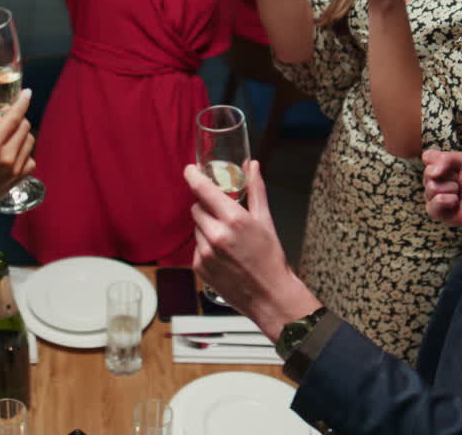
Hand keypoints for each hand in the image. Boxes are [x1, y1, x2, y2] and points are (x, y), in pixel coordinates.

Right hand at [0, 89, 35, 218]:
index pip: (14, 117)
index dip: (22, 102)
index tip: (27, 93)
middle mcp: (6, 155)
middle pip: (24, 126)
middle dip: (18, 120)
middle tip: (8, 121)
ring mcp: (15, 168)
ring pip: (30, 140)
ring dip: (22, 135)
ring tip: (8, 140)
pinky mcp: (20, 177)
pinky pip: (30, 156)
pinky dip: (24, 152)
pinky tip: (12, 155)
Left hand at [186, 160, 320, 340]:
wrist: (269, 296)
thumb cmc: (271, 258)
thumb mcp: (266, 220)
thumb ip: (255, 189)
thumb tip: (252, 165)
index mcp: (234, 219)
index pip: (203, 189)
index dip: (193, 176)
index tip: (190, 170)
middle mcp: (216, 234)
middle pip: (197, 207)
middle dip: (206, 206)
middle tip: (222, 214)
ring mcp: (205, 252)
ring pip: (196, 227)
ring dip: (206, 227)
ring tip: (227, 239)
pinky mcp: (199, 267)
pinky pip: (195, 246)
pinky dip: (205, 245)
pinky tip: (222, 254)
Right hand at [422, 149, 461, 226]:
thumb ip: (446, 158)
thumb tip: (432, 172)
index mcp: (438, 167)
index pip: (427, 157)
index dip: (439, 161)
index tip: (452, 166)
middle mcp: (433, 181)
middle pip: (428, 174)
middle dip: (449, 177)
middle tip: (459, 181)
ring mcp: (432, 196)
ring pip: (432, 187)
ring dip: (451, 189)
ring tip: (459, 193)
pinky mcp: (435, 211)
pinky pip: (435, 202)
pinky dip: (448, 201)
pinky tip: (455, 202)